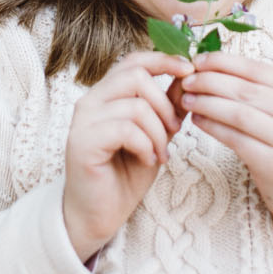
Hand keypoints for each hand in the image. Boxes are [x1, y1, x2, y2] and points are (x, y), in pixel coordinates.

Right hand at [63, 51, 191, 260]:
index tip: (190, 71)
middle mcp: (91, 100)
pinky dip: (145, 145)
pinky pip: (125, 129)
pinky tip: (147, 160)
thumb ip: (168, 105)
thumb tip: (188, 77)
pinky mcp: (82, 142)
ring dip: (158, 131)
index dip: (164, 60)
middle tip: (176, 131)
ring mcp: (83, 120)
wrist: (100, 213)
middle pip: (136, 75)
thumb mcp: (157, 134)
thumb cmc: (125, 173)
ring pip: (135, 105)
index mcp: (107, 93)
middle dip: (165, 104)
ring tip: (160, 153)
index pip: (135, 60)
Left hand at [175, 51, 272, 258]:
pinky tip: (198, 120)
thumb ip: (260, 91)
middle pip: (246, 90)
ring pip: (239, 113)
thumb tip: (214, 67)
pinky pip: (236, 140)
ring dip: (207, 103)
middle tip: (186, 80)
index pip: (257, 69)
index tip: (198, 60)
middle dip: (210, 81)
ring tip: (187, 99)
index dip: (224, 62)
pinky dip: (213, 127)